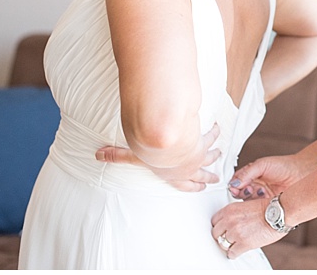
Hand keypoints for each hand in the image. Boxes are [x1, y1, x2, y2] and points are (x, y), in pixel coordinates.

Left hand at [96, 124, 221, 191]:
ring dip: (215, 156)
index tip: (200, 188)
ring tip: (219, 153)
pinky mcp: (204, 143)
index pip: (185, 186)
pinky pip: (211, 137)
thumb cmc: (152, 154)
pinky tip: (217, 128)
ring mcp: (198, 156)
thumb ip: (116, 156)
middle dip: (208, 177)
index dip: (192, 187)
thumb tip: (97, 156)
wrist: (169, 142)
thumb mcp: (132, 155)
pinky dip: (215, 133)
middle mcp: (188, 169)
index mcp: (174, 176)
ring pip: (210, 157)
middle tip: (215, 179)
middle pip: (202, 176)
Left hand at [211, 197, 285, 258]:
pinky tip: (235, 252)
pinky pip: (231, 253)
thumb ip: (235, 214)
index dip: (219, 226)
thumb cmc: (267, 209)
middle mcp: (230, 220)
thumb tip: (232, 223)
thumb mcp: (245, 205)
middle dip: (221, 236)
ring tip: (232, 245)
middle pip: (216, 233)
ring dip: (227, 245)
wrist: (278, 214)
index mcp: (229, 210)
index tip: (221, 229)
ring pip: (222, 244)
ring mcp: (236, 232)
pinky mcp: (243, 243)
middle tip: (226, 238)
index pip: (214, 221)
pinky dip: (233, 254)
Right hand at [228, 154, 305, 200]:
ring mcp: (260, 196)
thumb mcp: (262, 165)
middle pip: (240, 194)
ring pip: (248, 202)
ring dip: (252, 198)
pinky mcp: (267, 205)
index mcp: (250, 175)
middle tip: (250, 189)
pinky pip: (257, 208)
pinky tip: (265, 198)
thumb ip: (246, 173)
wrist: (301, 174)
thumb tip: (234, 182)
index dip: (234, 186)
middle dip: (243, 192)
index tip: (236, 188)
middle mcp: (254, 186)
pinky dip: (259, 205)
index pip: (235, 182)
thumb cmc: (283, 166)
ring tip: (261, 192)